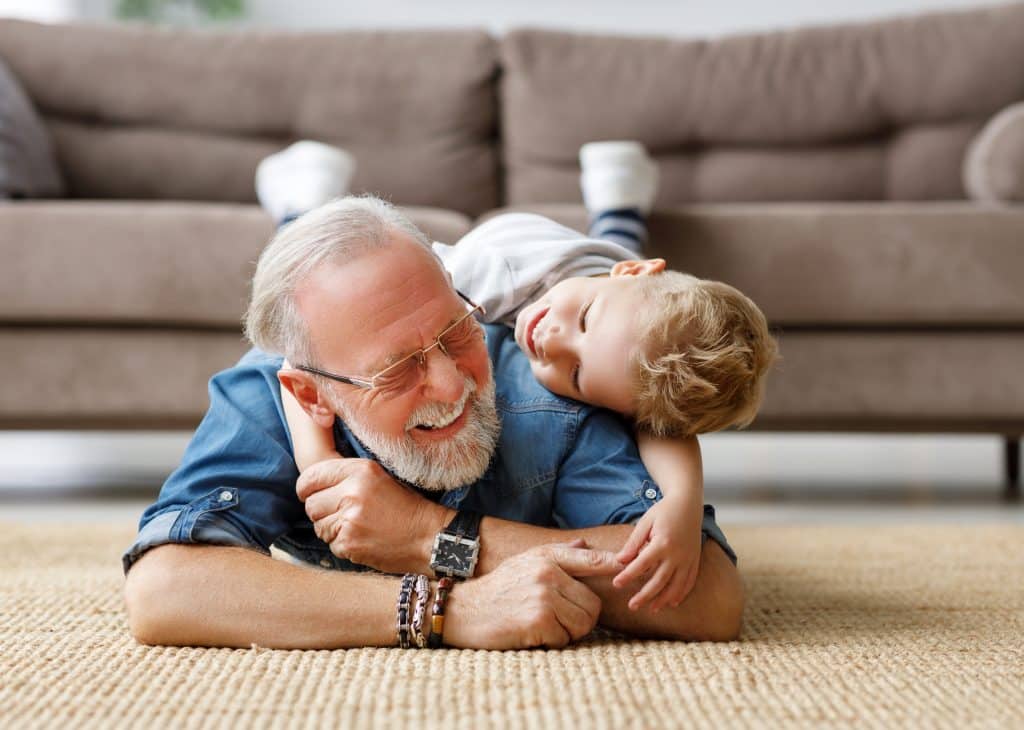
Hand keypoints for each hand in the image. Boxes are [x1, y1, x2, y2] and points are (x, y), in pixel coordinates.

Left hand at [296, 457, 449, 573]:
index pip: (311, 477)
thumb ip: (346, 477)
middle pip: (311, 505)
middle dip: (322, 512)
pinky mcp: (349, 543)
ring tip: (356, 527)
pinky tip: (362, 540)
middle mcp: (352, 492)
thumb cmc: (405, 507)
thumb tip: (310, 485)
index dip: (306, 488)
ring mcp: (350, 520)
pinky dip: (343, 545)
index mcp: (360, 470)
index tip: (310, 494)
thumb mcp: (377, 478)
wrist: (428, 537)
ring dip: (332, 530)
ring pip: (318, 526)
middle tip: (342, 515)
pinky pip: (331, 544)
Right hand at [444, 539, 620, 649]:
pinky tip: (532, 634)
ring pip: (583, 624)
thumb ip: (557, 554)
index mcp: (546, 557)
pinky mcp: (537, 620)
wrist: (462, 611)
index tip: (636, 569)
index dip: (615, 566)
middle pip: (593, 605)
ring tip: (545, 626)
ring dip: (569, 633)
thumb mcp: (525, 562)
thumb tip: (584, 544)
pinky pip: (564, 639)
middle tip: (558, 621)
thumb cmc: (497, 589)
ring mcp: (543, 596)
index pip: (591, 560)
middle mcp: (547, 572)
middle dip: (582, 619)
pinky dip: (552, 642)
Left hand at [612, 496, 702, 612]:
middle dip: (645, 595)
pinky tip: (672, 603)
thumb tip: (620, 560)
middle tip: (632, 605)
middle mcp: (677, 554)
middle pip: (659, 581)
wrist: (688, 503)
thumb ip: (633, 543)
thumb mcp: (645, 522)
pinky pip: (689, 582)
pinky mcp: (695, 560)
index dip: (628, 576)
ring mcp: (688, 559)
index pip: (642, 564)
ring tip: (651, 609)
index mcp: (663, 543)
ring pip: (676, 586)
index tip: (616, 584)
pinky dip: (681, 594)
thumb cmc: (663, 511)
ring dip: (663, 599)